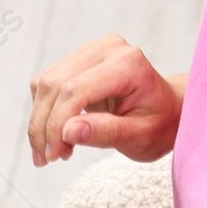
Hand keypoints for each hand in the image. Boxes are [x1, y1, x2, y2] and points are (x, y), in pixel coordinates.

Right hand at [28, 35, 184, 164]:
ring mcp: (92, 50)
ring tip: (53, 151)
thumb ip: (106, 133)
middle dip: (43, 126)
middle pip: (54, 84)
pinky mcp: (80, 59)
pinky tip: (58, 134)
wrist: (167, 111)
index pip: (75, 91)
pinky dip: (44, 111)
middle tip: (46, 159)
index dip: (56, 125)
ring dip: (39, 120)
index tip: (54, 155)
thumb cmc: (158, 125)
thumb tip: (68, 132)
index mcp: (128, 64)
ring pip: (45, 83)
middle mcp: (108, 48)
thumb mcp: (139, 137)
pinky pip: (47, 83)